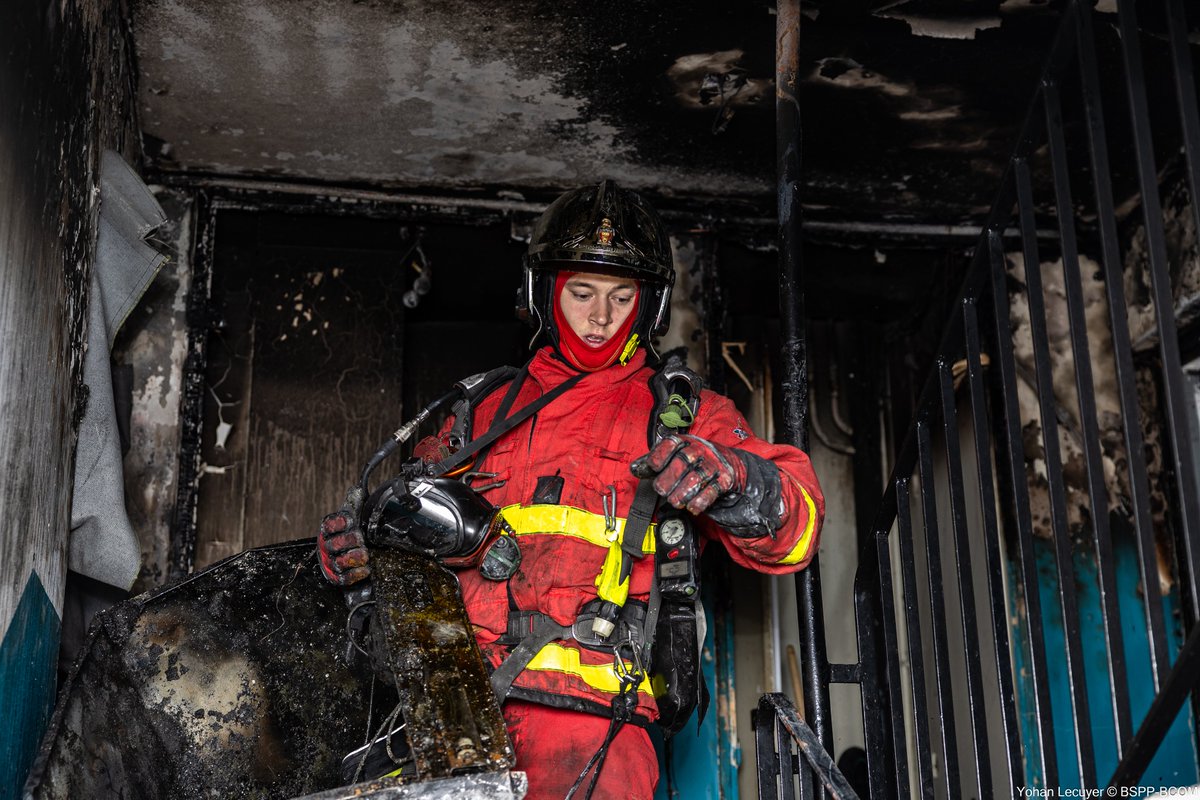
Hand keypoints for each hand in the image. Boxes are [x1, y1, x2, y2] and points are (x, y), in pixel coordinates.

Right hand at [318, 508, 369, 585]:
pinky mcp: (338, 577)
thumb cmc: (351, 532)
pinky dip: (355, 574)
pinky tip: (365, 569)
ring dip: (352, 558)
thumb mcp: (354, 517)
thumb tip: (358, 488)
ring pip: (338, 562)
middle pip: (333, 545)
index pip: (329, 525)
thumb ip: (355, 503)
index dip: (339, 523)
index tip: (351, 520)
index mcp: (329, 530)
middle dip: (348, 541)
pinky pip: (344, 578)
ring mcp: (331, 563)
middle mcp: (327, 546)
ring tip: (364, 554)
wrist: (353, 552)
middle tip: (360, 538)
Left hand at [630, 434, 746, 513]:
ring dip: (682, 493)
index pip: (671, 443)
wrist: (727, 462)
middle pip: (683, 462)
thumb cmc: (694, 460)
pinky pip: (712, 491)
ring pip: (697, 478)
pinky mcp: (724, 479)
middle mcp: (700, 450)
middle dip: (668, 479)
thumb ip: (653, 462)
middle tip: (661, 490)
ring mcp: (713, 464)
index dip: (659, 456)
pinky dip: (700, 501)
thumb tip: (635, 469)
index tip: (652, 467)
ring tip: (674, 501)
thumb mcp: (674, 455)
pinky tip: (691, 507)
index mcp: (684, 442)